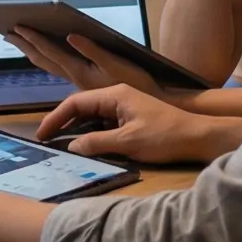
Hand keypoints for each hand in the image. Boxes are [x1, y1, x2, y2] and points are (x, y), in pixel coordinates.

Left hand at [8, 26, 165, 98]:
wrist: (153, 109)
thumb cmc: (139, 87)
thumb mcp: (117, 66)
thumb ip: (93, 51)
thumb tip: (71, 36)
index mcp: (80, 71)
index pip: (51, 52)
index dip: (34, 39)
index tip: (17, 28)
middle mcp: (76, 77)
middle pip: (44, 59)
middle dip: (26, 45)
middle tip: (8, 33)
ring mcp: (81, 80)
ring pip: (51, 64)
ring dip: (35, 52)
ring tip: (22, 42)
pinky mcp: (88, 82)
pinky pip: (61, 66)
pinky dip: (49, 57)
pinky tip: (48, 54)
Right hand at [37, 86, 233, 163]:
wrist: (199, 137)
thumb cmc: (166, 137)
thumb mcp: (128, 143)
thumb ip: (96, 144)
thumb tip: (71, 146)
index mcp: (115, 95)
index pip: (76, 102)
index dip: (56, 118)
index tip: (42, 135)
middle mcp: (118, 96)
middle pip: (81, 107)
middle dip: (62, 122)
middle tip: (45, 141)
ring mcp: (126, 106)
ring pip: (92, 116)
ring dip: (76, 129)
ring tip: (59, 145)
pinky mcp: (133, 118)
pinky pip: (104, 123)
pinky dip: (91, 133)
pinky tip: (85, 146)